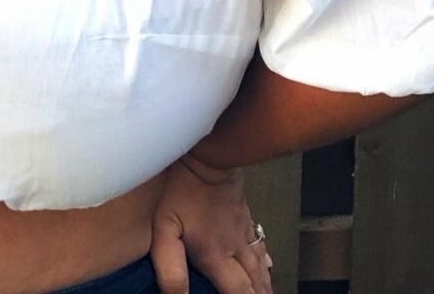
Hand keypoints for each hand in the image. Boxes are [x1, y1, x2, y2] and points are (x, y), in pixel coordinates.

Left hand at [150, 157, 272, 293]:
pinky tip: (269, 268)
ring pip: (260, 268)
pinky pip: (260, 246)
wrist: (207, 154)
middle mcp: (235, 249)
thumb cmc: (182, 188)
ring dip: (265, 286)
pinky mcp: (244, 217)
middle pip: (254, 285)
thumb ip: (170, 266)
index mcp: (217, 256)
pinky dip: (266, 263)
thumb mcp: (165, 227)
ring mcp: (243, 232)